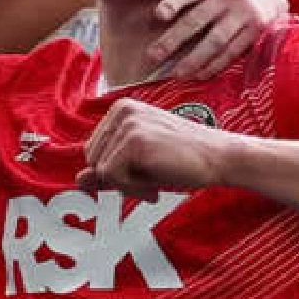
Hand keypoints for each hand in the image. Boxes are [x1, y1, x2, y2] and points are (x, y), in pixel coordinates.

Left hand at [77, 98, 227, 197]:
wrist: (220, 158)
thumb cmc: (183, 160)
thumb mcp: (139, 166)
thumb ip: (108, 172)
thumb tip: (78, 180)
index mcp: (121, 109)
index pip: (93, 150)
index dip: (114, 172)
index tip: (141, 175)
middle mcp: (121, 110)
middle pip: (92, 159)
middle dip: (118, 179)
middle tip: (149, 183)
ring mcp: (128, 123)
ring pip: (100, 170)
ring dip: (126, 186)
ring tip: (154, 183)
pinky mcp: (134, 140)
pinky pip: (111, 176)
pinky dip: (131, 190)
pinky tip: (155, 188)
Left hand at [145, 0, 289, 80]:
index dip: (174, 2)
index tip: (158, 15)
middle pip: (198, 19)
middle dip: (174, 39)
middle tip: (154, 55)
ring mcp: (245, 12)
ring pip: (215, 40)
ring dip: (194, 59)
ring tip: (176, 73)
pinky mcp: (257, 30)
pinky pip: (233, 51)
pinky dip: (215, 65)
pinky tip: (200, 74)